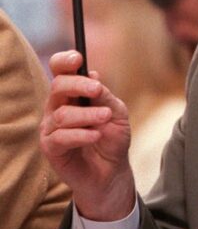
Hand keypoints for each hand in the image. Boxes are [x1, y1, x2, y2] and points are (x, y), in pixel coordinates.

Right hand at [40, 50, 134, 219]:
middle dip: (77, 85)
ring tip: (105, 119)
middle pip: (57, 87)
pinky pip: (60, 137)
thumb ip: (104, 96)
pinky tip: (95, 136)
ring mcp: (51, 128)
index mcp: (71, 95)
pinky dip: (80, 135)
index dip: (64, 62)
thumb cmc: (112, 138)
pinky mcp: (51, 149)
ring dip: (87, 115)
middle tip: (97, 90)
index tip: (77, 58)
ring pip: (62, 114)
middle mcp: (57, 108)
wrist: (112, 171)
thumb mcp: (116, 112)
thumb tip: (92, 75)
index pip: (60, 72)